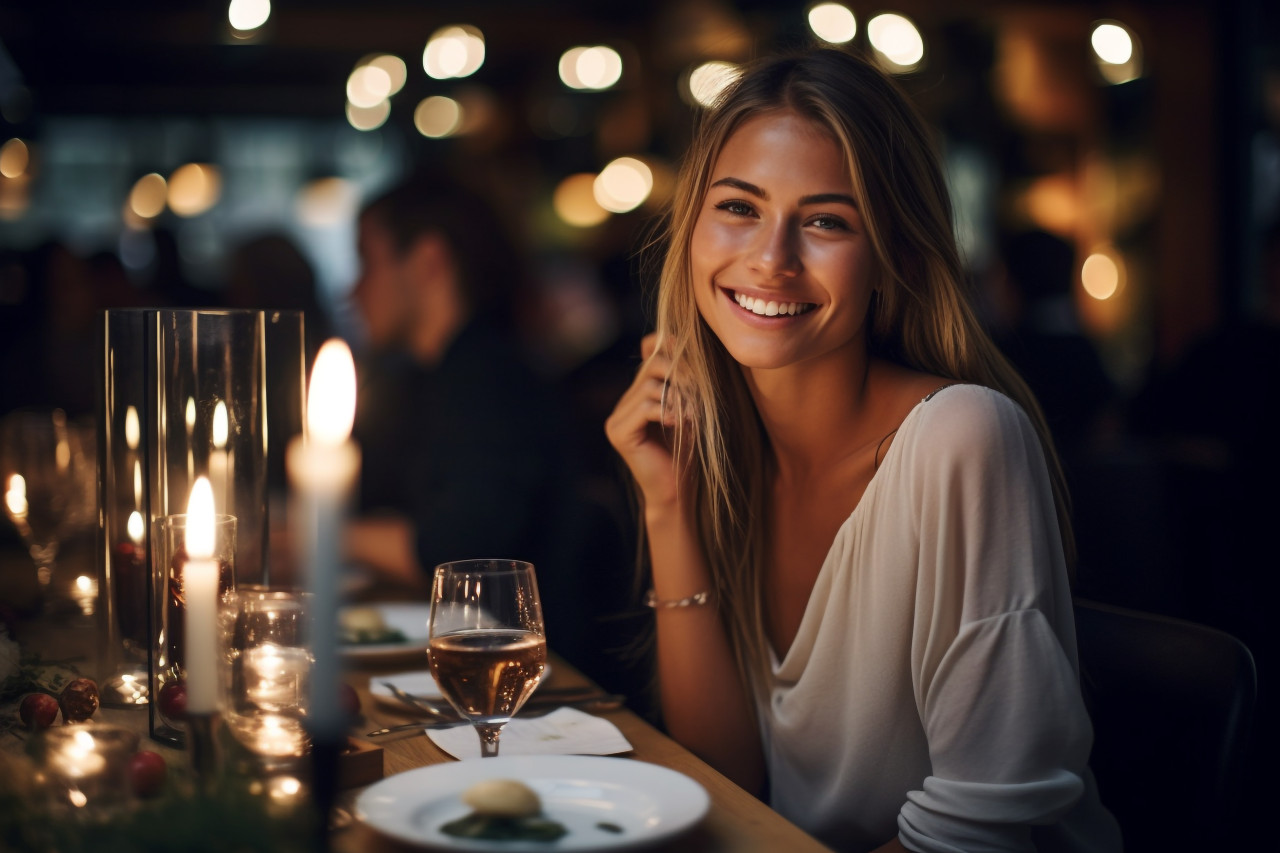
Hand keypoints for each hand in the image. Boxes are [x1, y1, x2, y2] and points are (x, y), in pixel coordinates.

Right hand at [604, 333, 692, 510]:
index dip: (674, 349)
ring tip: (695, 416)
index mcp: (640, 393)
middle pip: (653, 364)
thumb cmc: (692, 452)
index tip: (699, 365)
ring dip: (680, 397)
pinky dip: (669, 412)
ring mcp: (617, 418)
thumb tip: (689, 344)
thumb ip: (687, 380)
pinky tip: (682, 425)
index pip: (651, 350)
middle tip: (702, 394)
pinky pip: (645, 406)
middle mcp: (625, 403)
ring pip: (650, 385)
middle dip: (683, 375)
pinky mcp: (618, 433)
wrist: (681, 493)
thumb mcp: (694, 408)